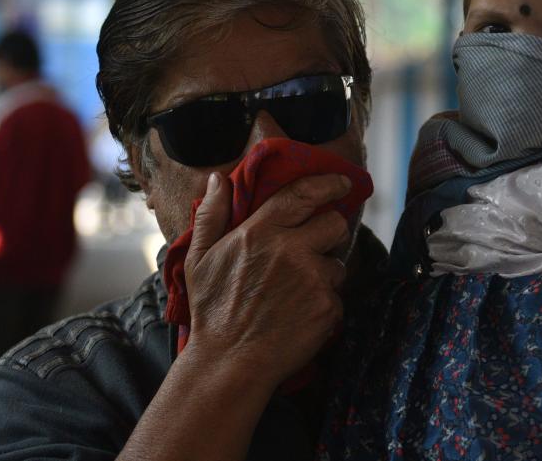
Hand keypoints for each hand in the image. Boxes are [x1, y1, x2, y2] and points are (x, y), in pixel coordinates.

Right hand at [182, 171, 350, 387]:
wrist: (229, 362)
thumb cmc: (212, 310)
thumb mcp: (199, 258)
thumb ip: (211, 214)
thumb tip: (219, 179)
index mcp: (260, 233)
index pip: (303, 194)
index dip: (328, 184)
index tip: (342, 182)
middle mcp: (291, 251)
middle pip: (335, 224)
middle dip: (330, 231)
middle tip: (314, 246)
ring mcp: (312, 280)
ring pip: (337, 263)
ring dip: (323, 273)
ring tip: (295, 292)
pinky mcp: (327, 307)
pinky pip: (336, 296)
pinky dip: (323, 303)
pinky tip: (298, 314)